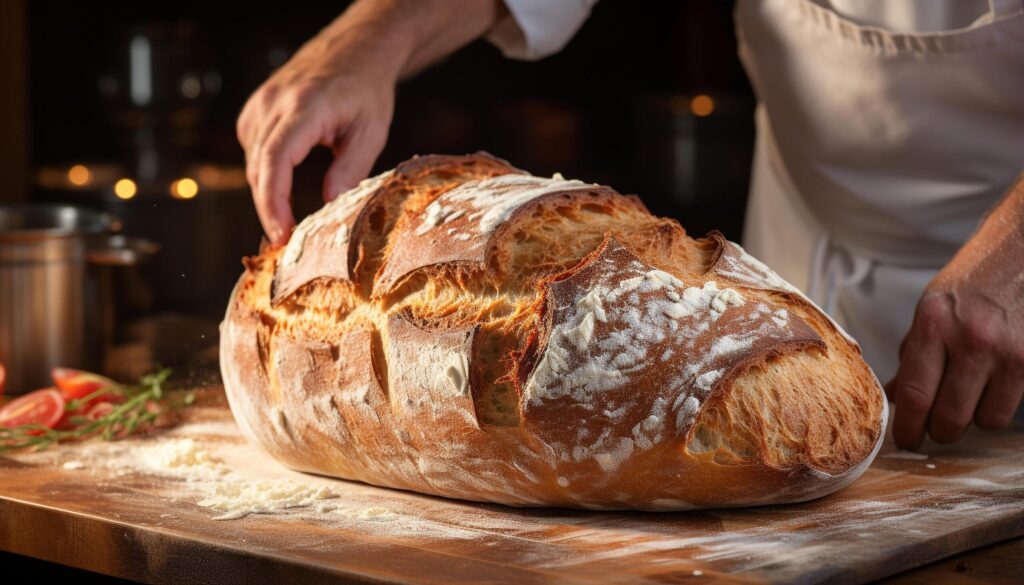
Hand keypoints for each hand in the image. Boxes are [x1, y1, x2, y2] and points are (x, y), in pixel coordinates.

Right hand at [237, 0, 506, 244]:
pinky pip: (253, 150)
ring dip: (266, 195)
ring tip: (285, 226)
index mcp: (304, 108)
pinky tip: (281, 191)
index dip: (273, 202)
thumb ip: (350, 170)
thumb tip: (329, 208)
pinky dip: (265, 175)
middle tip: (285, 244)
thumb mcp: (370, 132)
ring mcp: (260, 103)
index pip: (275, 161)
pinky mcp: (256, 109)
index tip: (281, 234)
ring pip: (252, 162)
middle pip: (258, 167)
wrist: (354, 50)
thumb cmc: (366, 89)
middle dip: (269, 210)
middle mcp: (274, 103)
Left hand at [887, 175, 1023, 449]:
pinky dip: (1001, 406)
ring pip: (984, 420)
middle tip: (936, 428)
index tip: (905, 440)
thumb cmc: (976, 278)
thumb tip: (895, 397)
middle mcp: (970, 340)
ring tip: (970, 398)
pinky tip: (995, 388)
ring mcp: (1008, 352)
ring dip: (974, 419)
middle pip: (948, 418)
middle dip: (939, 432)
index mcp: (933, 324)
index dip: (907, 428)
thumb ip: (914, 353)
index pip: (913, 395)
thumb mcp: (933, 308)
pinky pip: (1012, 408)